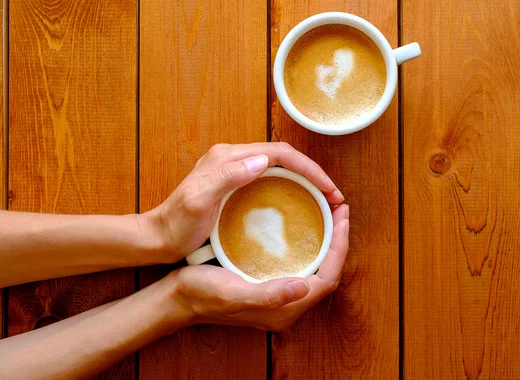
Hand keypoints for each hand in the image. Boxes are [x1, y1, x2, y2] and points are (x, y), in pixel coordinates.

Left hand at [141, 142, 344, 262]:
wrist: (157, 237)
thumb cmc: (177, 225)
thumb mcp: (198, 200)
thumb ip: (227, 176)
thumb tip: (263, 160)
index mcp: (228, 157)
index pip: (279, 153)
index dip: (308, 168)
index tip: (328, 188)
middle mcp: (232, 157)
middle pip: (283, 157)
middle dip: (312, 173)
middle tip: (333, 196)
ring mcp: (232, 169)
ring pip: (278, 167)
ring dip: (304, 179)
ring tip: (323, 200)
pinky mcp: (232, 183)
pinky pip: (270, 179)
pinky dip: (290, 187)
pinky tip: (298, 204)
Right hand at [169, 203, 349, 330]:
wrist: (177, 297)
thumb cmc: (202, 295)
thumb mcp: (233, 294)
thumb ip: (270, 295)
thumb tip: (304, 287)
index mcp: (284, 309)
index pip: (327, 278)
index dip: (340, 247)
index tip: (341, 216)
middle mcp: (286, 305)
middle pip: (326, 272)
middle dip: (338, 241)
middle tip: (339, 209)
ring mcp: (278, 296)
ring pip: (315, 268)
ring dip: (326, 241)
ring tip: (326, 213)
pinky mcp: (269, 286)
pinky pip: (300, 265)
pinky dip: (308, 245)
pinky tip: (302, 226)